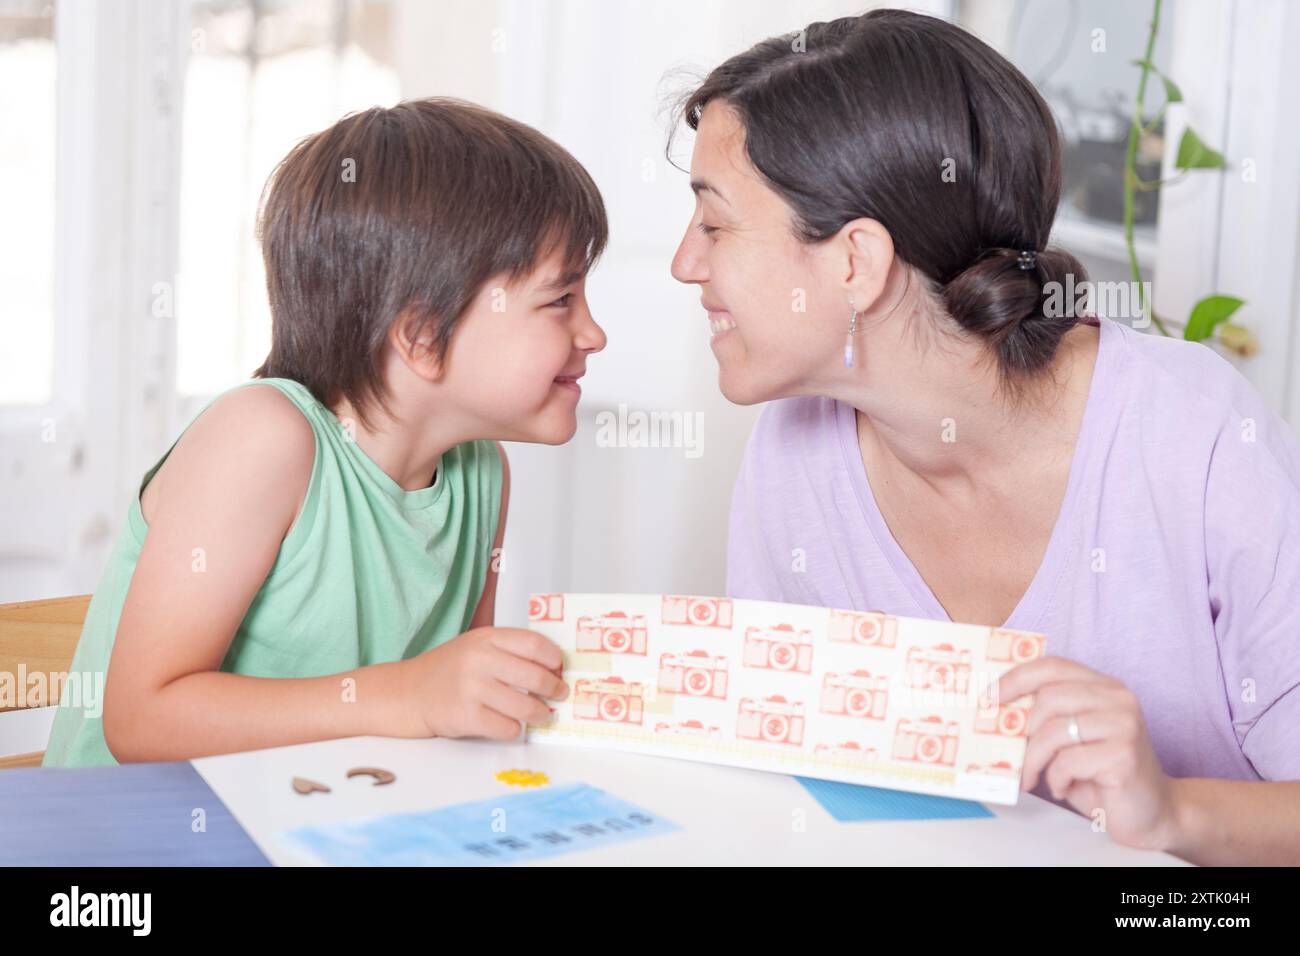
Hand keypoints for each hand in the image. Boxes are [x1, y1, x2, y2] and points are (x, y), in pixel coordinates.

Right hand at [403, 627, 568, 740]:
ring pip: (525, 706)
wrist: (407, 693)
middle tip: (559, 694)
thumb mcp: (475, 647)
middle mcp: (479, 660)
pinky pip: (507, 728)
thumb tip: (553, 668)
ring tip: (542, 714)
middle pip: (535, 676)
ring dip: (540, 713)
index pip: (534, 644)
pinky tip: (512, 724)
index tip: (561, 668)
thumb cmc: (447, 671)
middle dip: (554, 689)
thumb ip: (508, 652)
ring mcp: (472, 689)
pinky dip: (515, 729)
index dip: (555, 659)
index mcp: (486, 638)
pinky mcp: (466, 717)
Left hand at [994, 656, 1181, 851]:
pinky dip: (1056, 779)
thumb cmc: (1101, 776)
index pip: (1052, 666)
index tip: (986, 698)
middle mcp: (1118, 698)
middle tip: (1013, 756)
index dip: (1014, 679)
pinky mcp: (1125, 755)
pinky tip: (1064, 787)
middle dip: (1022, 731)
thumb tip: (994, 713)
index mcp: (1103, 686)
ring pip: (1054, 731)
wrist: (1152, 813)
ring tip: (1032, 778)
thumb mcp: (1070, 740)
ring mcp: (1125, 725)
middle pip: (1048, 698)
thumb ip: (1044, 720)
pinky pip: (1068, 761)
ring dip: (1034, 760)